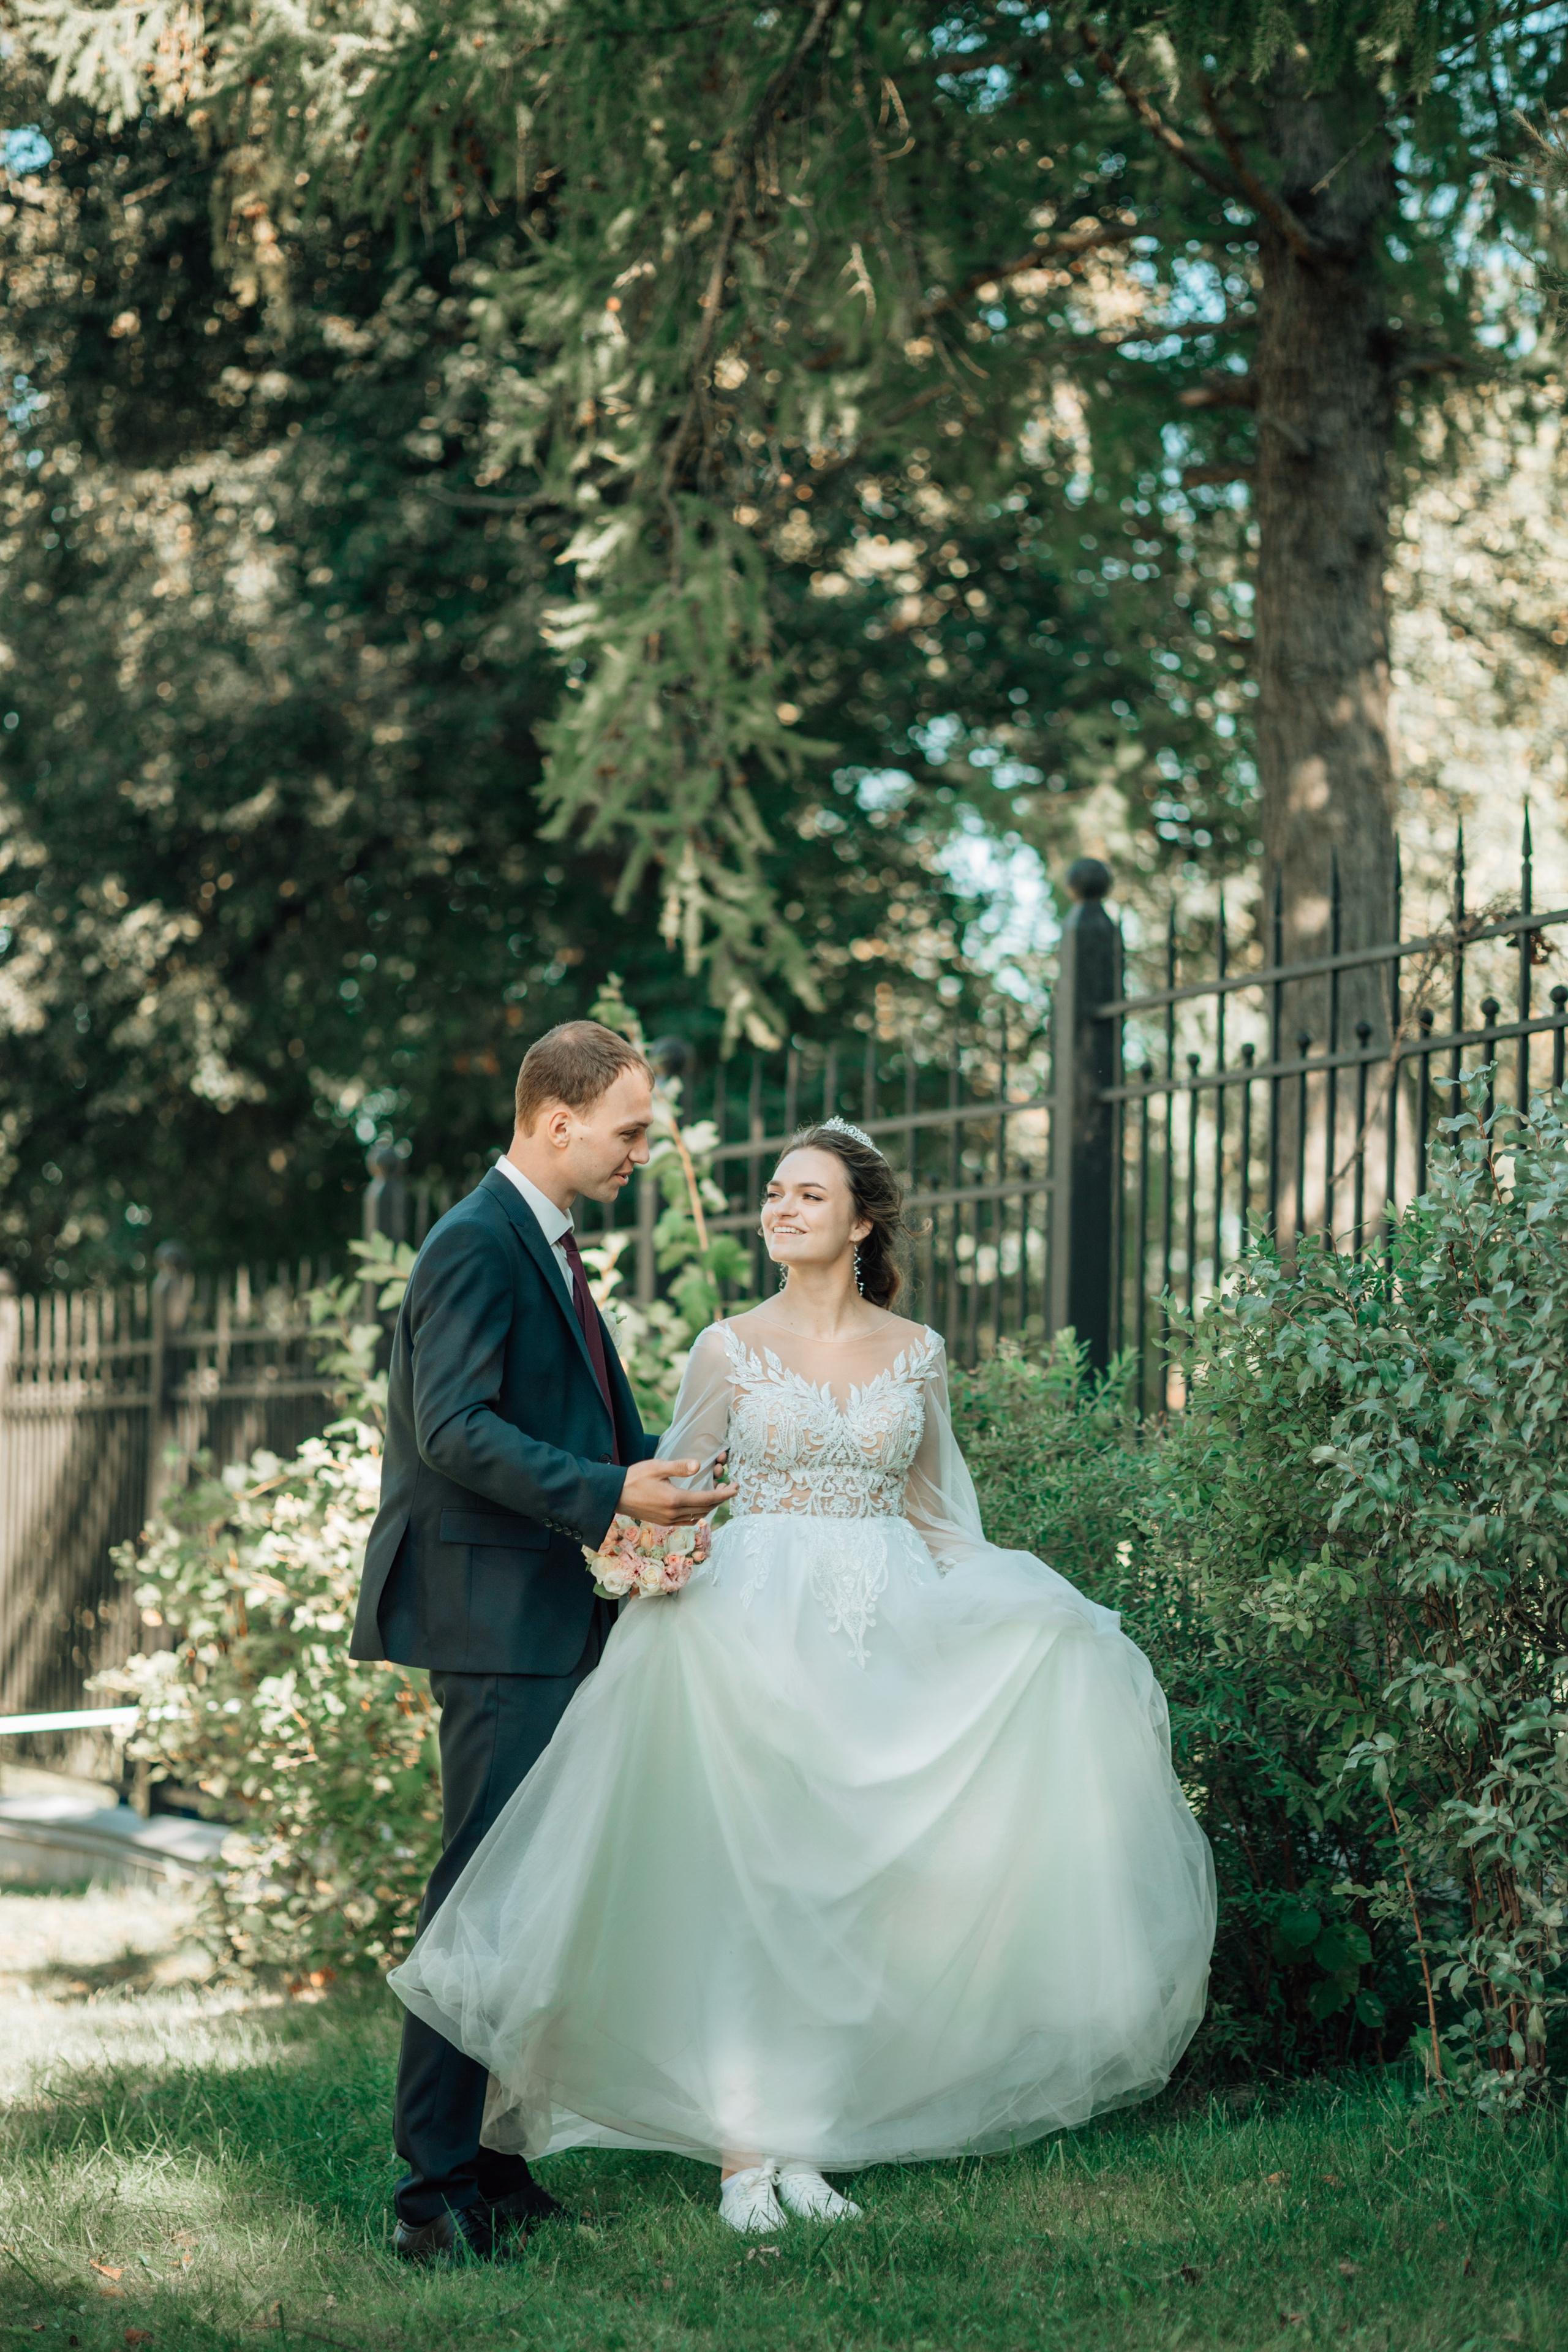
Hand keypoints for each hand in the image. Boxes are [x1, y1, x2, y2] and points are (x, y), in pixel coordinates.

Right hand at [619, 1454, 736, 1527]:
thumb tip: (698, 1465)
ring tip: (716, 1493)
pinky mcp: (663, 1522)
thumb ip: (680, 1467)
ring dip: (710, 1506)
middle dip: (720, 1499)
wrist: (614, 1494)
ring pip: (697, 1516)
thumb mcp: (657, 1467)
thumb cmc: (634, 1478)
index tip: (736, 1487)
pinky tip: (698, 1504)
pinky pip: (687, 1520)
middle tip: (728, 1487)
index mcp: (675, 1500)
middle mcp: (674, 1514)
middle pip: (706, 1509)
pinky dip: (698, 1513)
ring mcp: (668, 1520)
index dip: (725, 1494)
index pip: (708, 1500)